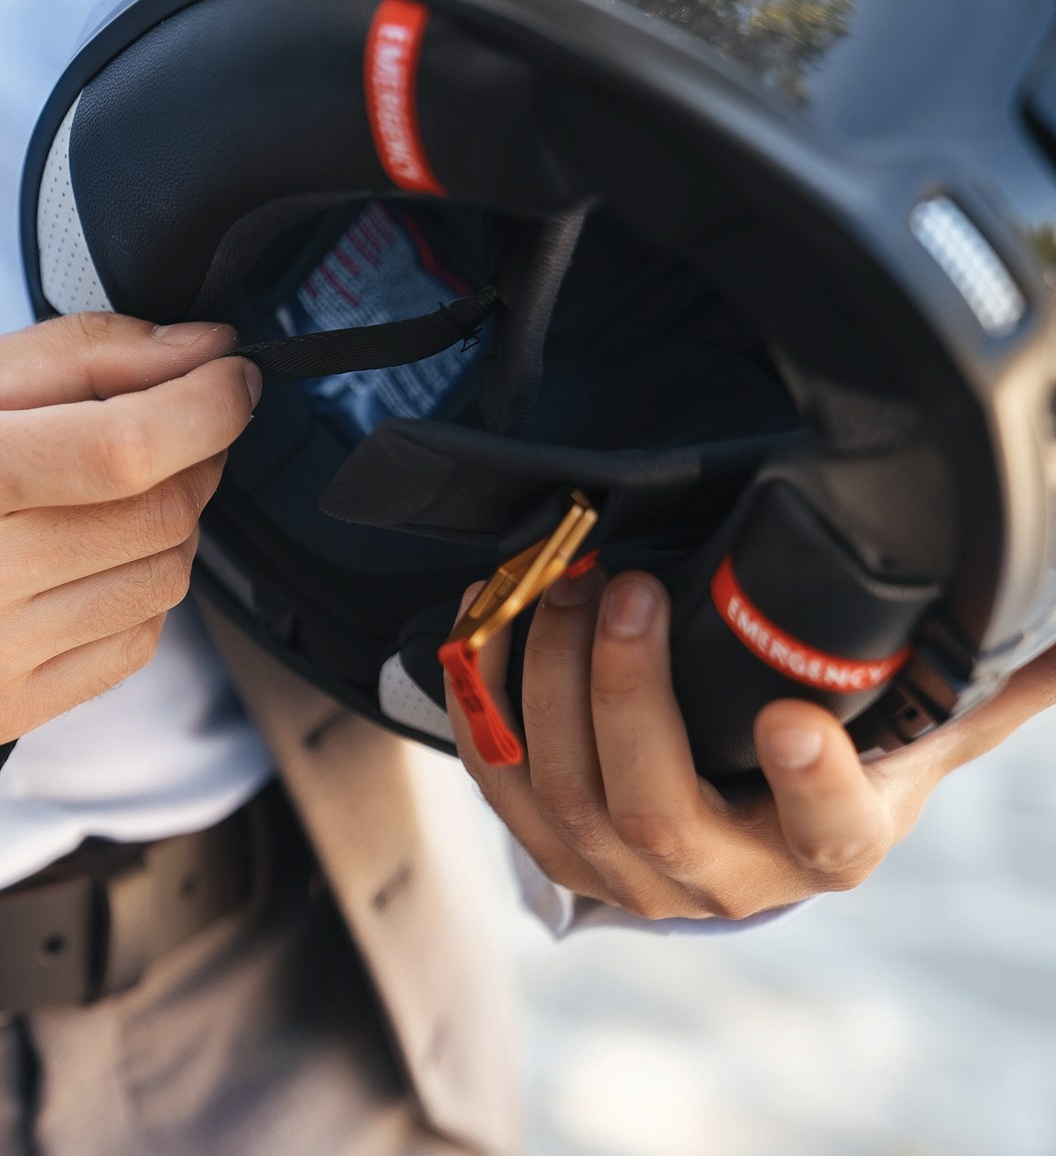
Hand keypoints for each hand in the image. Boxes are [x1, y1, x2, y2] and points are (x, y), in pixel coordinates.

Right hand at [0, 313, 259, 747]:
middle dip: (195, 456)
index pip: (127, 448)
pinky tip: (82, 563)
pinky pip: (132, 649)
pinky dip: (136, 594)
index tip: (233, 378)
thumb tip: (203, 350)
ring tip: (106, 498)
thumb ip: (84, 356)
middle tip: (167, 427)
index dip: (209, 406)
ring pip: (162, 584)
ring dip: (168, 527)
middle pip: (159, 515)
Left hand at [451, 569, 1055, 919]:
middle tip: (624, 588)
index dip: (807, 780)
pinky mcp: (549, 845)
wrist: (744, 839)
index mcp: (826, 846)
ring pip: (562, 794)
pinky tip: (488, 616)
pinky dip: (482, 694)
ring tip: (559, 584)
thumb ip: (979, 686)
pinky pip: (498, 778)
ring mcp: (624, 873)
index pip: (827, 829)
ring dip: (547, 681)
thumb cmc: (832, 772)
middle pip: (652, 806)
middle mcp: (721, 877)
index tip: (787, 714)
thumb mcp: (912, 734)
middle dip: (627, 691)